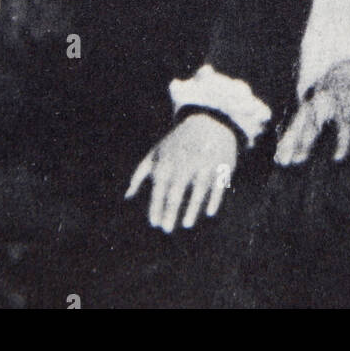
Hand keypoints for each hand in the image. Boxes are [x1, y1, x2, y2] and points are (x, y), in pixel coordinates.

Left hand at [125, 114, 238, 232]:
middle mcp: (186, 162)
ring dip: (192, 209)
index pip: (159, 188)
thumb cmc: (177, 144)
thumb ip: (140, 174)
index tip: (154, 223)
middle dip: (170, 211)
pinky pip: (218, 186)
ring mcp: (205, 163)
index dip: (156, 207)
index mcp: (168, 160)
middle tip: (166, 229)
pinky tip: (209, 212)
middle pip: (176, 191)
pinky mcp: (222, 165)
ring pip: (198, 190)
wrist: (207, 121)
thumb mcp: (157, 153)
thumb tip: (127, 197)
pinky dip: (214, 199)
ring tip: (186, 224)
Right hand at [275, 60, 349, 166]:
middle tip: (300, 160)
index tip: (338, 158)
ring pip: (299, 124)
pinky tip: (279, 156)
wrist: (336, 60)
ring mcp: (311, 103)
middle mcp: (325, 102)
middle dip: (307, 141)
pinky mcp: (302, 106)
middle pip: (314, 124)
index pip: (343, 122)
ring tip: (284, 161)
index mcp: (344, 100)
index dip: (341, 140)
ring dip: (291, 142)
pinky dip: (286, 139)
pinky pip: (293, 124)